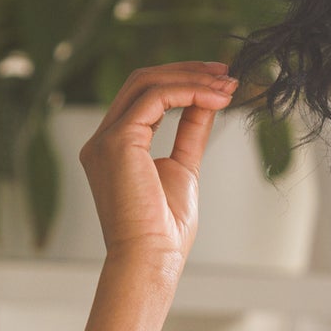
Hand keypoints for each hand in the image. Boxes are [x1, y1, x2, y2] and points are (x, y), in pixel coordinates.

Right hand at [77, 60, 239, 269]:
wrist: (151, 258)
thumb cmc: (165, 230)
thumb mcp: (183, 169)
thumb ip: (189, 133)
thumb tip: (208, 102)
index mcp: (115, 146)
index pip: (145, 98)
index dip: (182, 82)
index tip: (218, 81)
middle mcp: (102, 139)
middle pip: (142, 82)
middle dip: (188, 72)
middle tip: (226, 72)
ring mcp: (105, 138)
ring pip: (147, 84)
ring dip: (192, 79)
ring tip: (228, 84)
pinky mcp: (117, 141)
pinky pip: (155, 99)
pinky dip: (188, 93)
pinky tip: (216, 98)